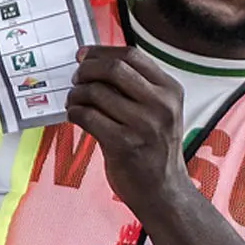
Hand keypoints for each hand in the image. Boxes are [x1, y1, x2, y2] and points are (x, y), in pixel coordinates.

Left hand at [64, 45, 188, 212]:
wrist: (164, 192)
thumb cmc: (155, 150)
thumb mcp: (160, 112)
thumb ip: (136, 88)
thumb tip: (94, 63)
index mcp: (170, 90)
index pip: (132, 55)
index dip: (101, 52)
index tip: (83, 55)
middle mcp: (161, 105)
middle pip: (113, 68)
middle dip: (86, 70)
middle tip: (75, 79)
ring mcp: (144, 125)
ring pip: (96, 92)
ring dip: (76, 94)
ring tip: (74, 101)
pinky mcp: (124, 144)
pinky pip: (88, 116)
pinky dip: (74, 112)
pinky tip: (75, 116)